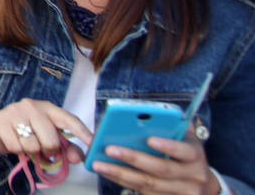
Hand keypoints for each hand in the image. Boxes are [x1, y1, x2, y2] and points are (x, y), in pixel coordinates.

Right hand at [0, 99, 91, 165]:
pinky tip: (14, 142)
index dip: (83, 132)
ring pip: (33, 146)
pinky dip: (16, 151)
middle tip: (42, 148)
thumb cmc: (25, 132)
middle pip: (51, 140)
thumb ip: (66, 148)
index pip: (69, 119)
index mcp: (48, 108)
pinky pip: (16, 147)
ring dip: (30, 152)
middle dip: (48, 151)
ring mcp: (15, 112)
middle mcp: (32, 106)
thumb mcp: (47, 137)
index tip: (93, 143)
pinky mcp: (0, 121)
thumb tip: (79, 158)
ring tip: (26, 143)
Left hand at [92, 128, 217, 194]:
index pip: (184, 151)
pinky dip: (122, 182)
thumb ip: (168, 124)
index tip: (150, 139)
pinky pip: (142, 192)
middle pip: (161, 169)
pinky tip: (107, 172)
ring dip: (121, 174)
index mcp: (195, 155)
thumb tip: (141, 113)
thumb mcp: (183, 136)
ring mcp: (181, 192)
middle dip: (134, 158)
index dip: (168, 146)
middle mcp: (192, 176)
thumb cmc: (184, 152)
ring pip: (148, 184)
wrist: (202, 184)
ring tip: (99, 164)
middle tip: (109, 149)